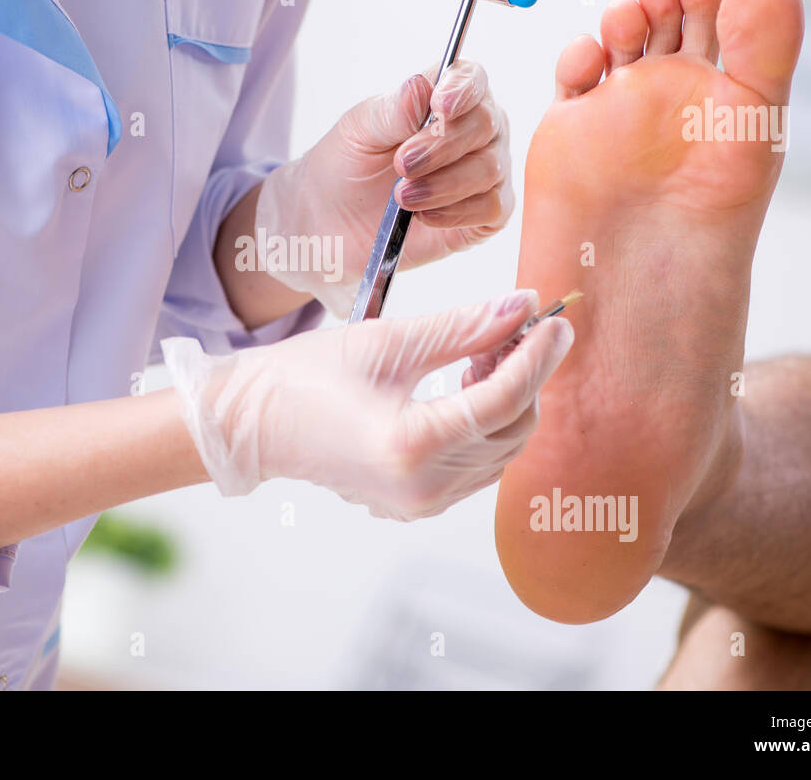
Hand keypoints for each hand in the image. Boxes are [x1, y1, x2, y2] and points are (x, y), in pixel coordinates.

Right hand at [161, 290, 572, 519]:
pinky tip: (469, 383)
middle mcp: (423, 488)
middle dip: (526, 374)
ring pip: (501, 450)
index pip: (503, 399)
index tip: (556, 320)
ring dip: (508, 398)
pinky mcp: (417, 504)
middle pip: (512, 429)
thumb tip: (522, 306)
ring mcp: (421, 504)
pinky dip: (486, 423)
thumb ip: (464, 327)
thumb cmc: (305, 378)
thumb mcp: (389, 341)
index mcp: (411, 446)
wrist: (253, 422)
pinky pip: (478, 465)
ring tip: (486, 349)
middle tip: (517, 326)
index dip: (537, 355)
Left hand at [255, 61, 511, 315]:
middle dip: (441, 146)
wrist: (335, 220)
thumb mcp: (358, 132)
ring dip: (443, 184)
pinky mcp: (486, 212)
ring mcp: (485, 171)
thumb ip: (392, 110)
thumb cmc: (350, 165)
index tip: (440, 107)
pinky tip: (423, 216)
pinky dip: (456, 212)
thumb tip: (423, 87)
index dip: (462, 89)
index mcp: (447, 96)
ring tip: (402, 197)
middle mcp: (475, 130)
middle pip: (485, 124)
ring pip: (488, 169)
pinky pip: (491, 207)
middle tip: (402, 165)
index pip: (471, 78)